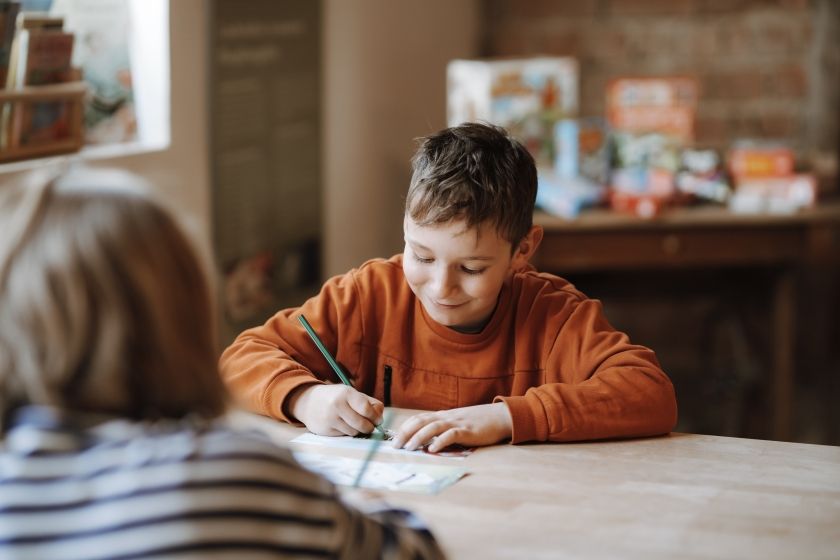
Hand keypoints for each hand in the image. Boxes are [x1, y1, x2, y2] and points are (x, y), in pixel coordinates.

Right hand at [289, 384, 383, 436]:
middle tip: (370, 427)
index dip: (375, 417)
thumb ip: (369, 403)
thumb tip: (380, 419)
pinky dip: (348, 432)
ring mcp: (330, 418)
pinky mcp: (325, 430)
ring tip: (354, 423)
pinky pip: (344, 435)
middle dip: (370, 428)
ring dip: (358, 430)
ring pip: (354, 432)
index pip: (366, 409)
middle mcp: (337, 405)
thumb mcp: (352, 393)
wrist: (309, 402)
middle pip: (362, 424)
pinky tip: (343, 425)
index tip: (378, 420)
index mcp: (346, 393)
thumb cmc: (336, 397)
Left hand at [391, 403, 512, 452]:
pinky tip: (432, 449)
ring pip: (433, 427)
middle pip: (421, 422)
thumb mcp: (456, 422)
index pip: (418, 418)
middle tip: (394, 445)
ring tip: (409, 448)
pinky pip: (451, 435)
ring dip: (419, 437)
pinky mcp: (467, 431)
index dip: (405, 427)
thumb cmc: (477, 422)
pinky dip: (440, 441)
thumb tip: (426, 441)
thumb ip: (443, 429)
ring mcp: (457, 423)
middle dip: (405, 433)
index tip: (393, 438)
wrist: (499, 416)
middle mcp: (446, 417)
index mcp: (442, 416)